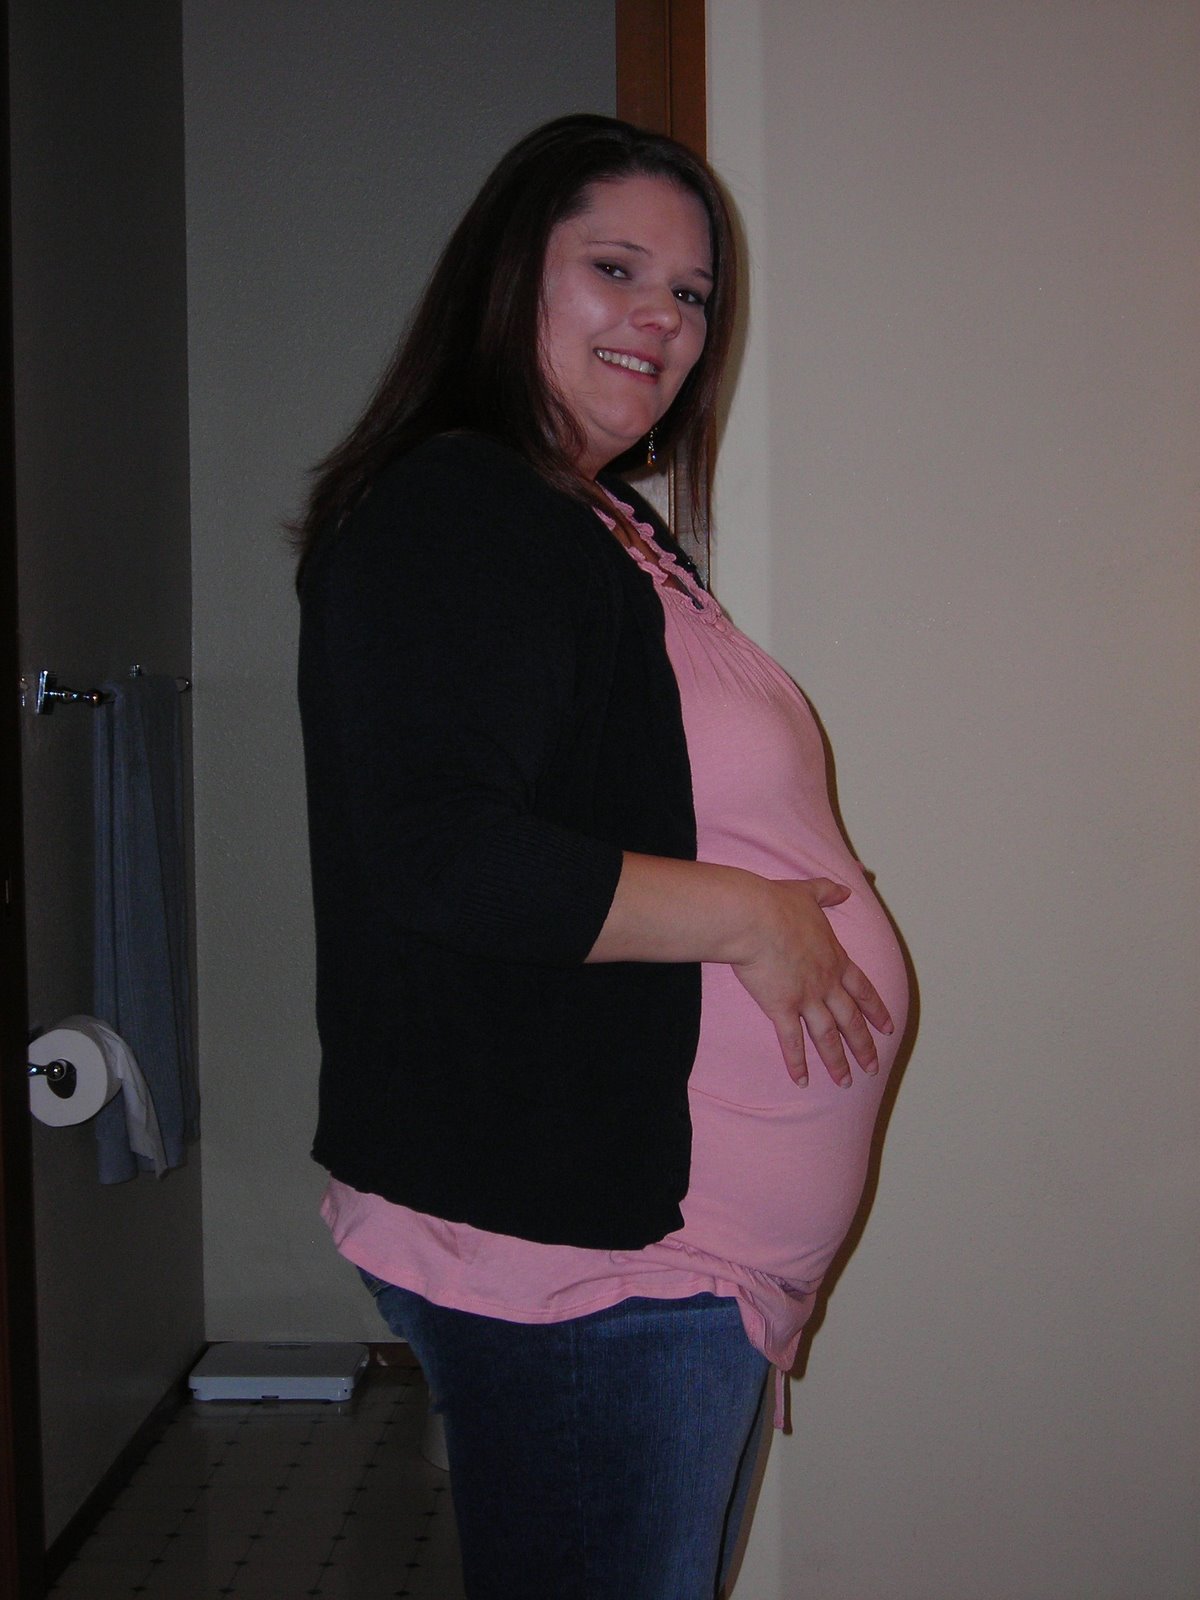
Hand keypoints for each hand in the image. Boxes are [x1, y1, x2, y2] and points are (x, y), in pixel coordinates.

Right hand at [731, 877, 892, 1087]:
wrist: (754, 917)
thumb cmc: (777, 903)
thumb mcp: (808, 893)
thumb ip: (828, 893)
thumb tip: (845, 889)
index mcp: (835, 959)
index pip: (862, 990)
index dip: (876, 1011)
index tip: (888, 1028)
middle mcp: (826, 983)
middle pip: (851, 1020)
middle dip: (863, 1046)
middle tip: (873, 1068)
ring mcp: (806, 998)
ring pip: (827, 1036)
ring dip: (838, 1061)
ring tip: (846, 1082)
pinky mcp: (781, 1008)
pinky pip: (792, 1042)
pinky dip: (798, 1063)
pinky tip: (803, 1081)